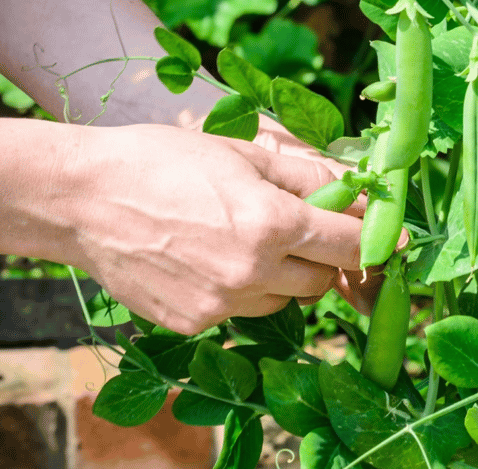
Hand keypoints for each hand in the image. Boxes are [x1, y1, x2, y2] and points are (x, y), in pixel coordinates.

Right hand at [63, 123, 364, 334]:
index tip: (396, 240)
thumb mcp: (245, 154)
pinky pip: (241, 313)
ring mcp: (220, 305)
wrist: (81, 198)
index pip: (349, 245)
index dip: (376, 241)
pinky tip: (211, 259)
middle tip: (305, 230)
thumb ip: (310, 177)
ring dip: (282, 277)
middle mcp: (251, 272)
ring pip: (283, 302)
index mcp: (271, 223)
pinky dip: (241, 292)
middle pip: (321, 280)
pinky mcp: (193, 324)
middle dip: (324, 257)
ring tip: (245, 239)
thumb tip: (360, 190)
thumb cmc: (165, 162)